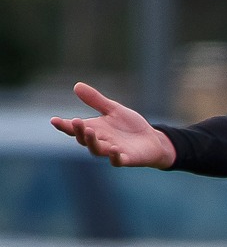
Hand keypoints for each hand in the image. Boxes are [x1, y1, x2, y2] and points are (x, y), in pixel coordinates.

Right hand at [49, 82, 176, 168]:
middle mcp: (101, 141)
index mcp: (94, 128)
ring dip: (91, 142)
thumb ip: (96, 100)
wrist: (152, 140)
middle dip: (78, 131)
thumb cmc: (130, 126)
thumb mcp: (114, 109)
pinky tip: (114, 149)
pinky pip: (118, 161)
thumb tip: (77, 85)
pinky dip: (114, 156)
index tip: (54, 120)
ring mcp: (113, 151)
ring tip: (90, 131)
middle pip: (83, 139)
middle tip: (76, 121)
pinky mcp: (127, 159)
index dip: (64, 125)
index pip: (75, 128)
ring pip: (97, 150)